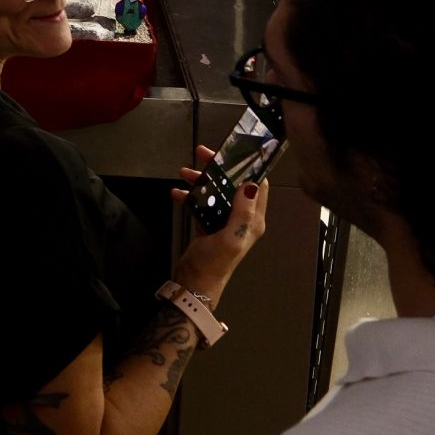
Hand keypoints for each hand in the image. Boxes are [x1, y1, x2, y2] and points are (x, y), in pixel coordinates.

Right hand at [171, 144, 268, 294]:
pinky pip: (201, 204)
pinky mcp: (208, 225)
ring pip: (216, 192)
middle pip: (233, 184)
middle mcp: (242, 218)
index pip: (257, 186)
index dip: (248, 167)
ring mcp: (224, 221)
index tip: (233, 151)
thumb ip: (242, 212)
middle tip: (201, 153)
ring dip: (201, 180)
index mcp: (253, 220)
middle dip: (219, 168)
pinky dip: (189, 196)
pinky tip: (176, 193)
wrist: (194, 284)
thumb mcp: (231, 237)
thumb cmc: (214, 262)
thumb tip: (250, 183)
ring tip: (182, 172)